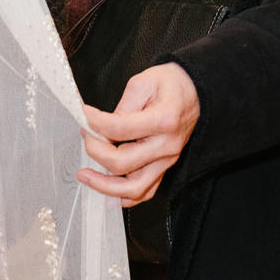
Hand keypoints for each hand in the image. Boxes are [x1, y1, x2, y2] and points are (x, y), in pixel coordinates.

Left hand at [77, 62, 200, 205]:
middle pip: (122, 162)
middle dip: (95, 150)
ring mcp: (167, 161)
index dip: (95, 123)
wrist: (195, 92)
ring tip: (84, 175)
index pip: (120, 129)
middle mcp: (167, 146)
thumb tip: (100, 127)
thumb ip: (122, 106)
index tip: (84, 114)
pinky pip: (144, 192)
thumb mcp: (144, 82)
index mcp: (164, 120)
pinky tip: (106, 190)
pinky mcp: (164, 168)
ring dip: (104, 186)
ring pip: (133, 188)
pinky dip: (123, 197)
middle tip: (85, 135)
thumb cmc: (171, 84)